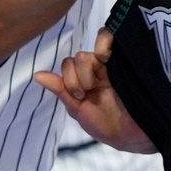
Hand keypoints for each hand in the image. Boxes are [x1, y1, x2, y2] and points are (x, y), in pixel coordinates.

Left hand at [34, 28, 156, 153]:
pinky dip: (102, 42)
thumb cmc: (106, 125)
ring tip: (100, 85)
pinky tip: (104, 58)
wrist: (134, 134)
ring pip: (89, 51)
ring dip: (89, 70)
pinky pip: (108, 36)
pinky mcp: (125, 58)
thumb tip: (37, 74)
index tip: (80, 96)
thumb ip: (60, 89)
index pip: (68, 64)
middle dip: (79, 78)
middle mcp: (97, 68)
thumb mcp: (78, 110)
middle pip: (78, 57)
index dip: (69, 79)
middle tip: (90, 92)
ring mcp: (112, 63)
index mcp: (84, 79)